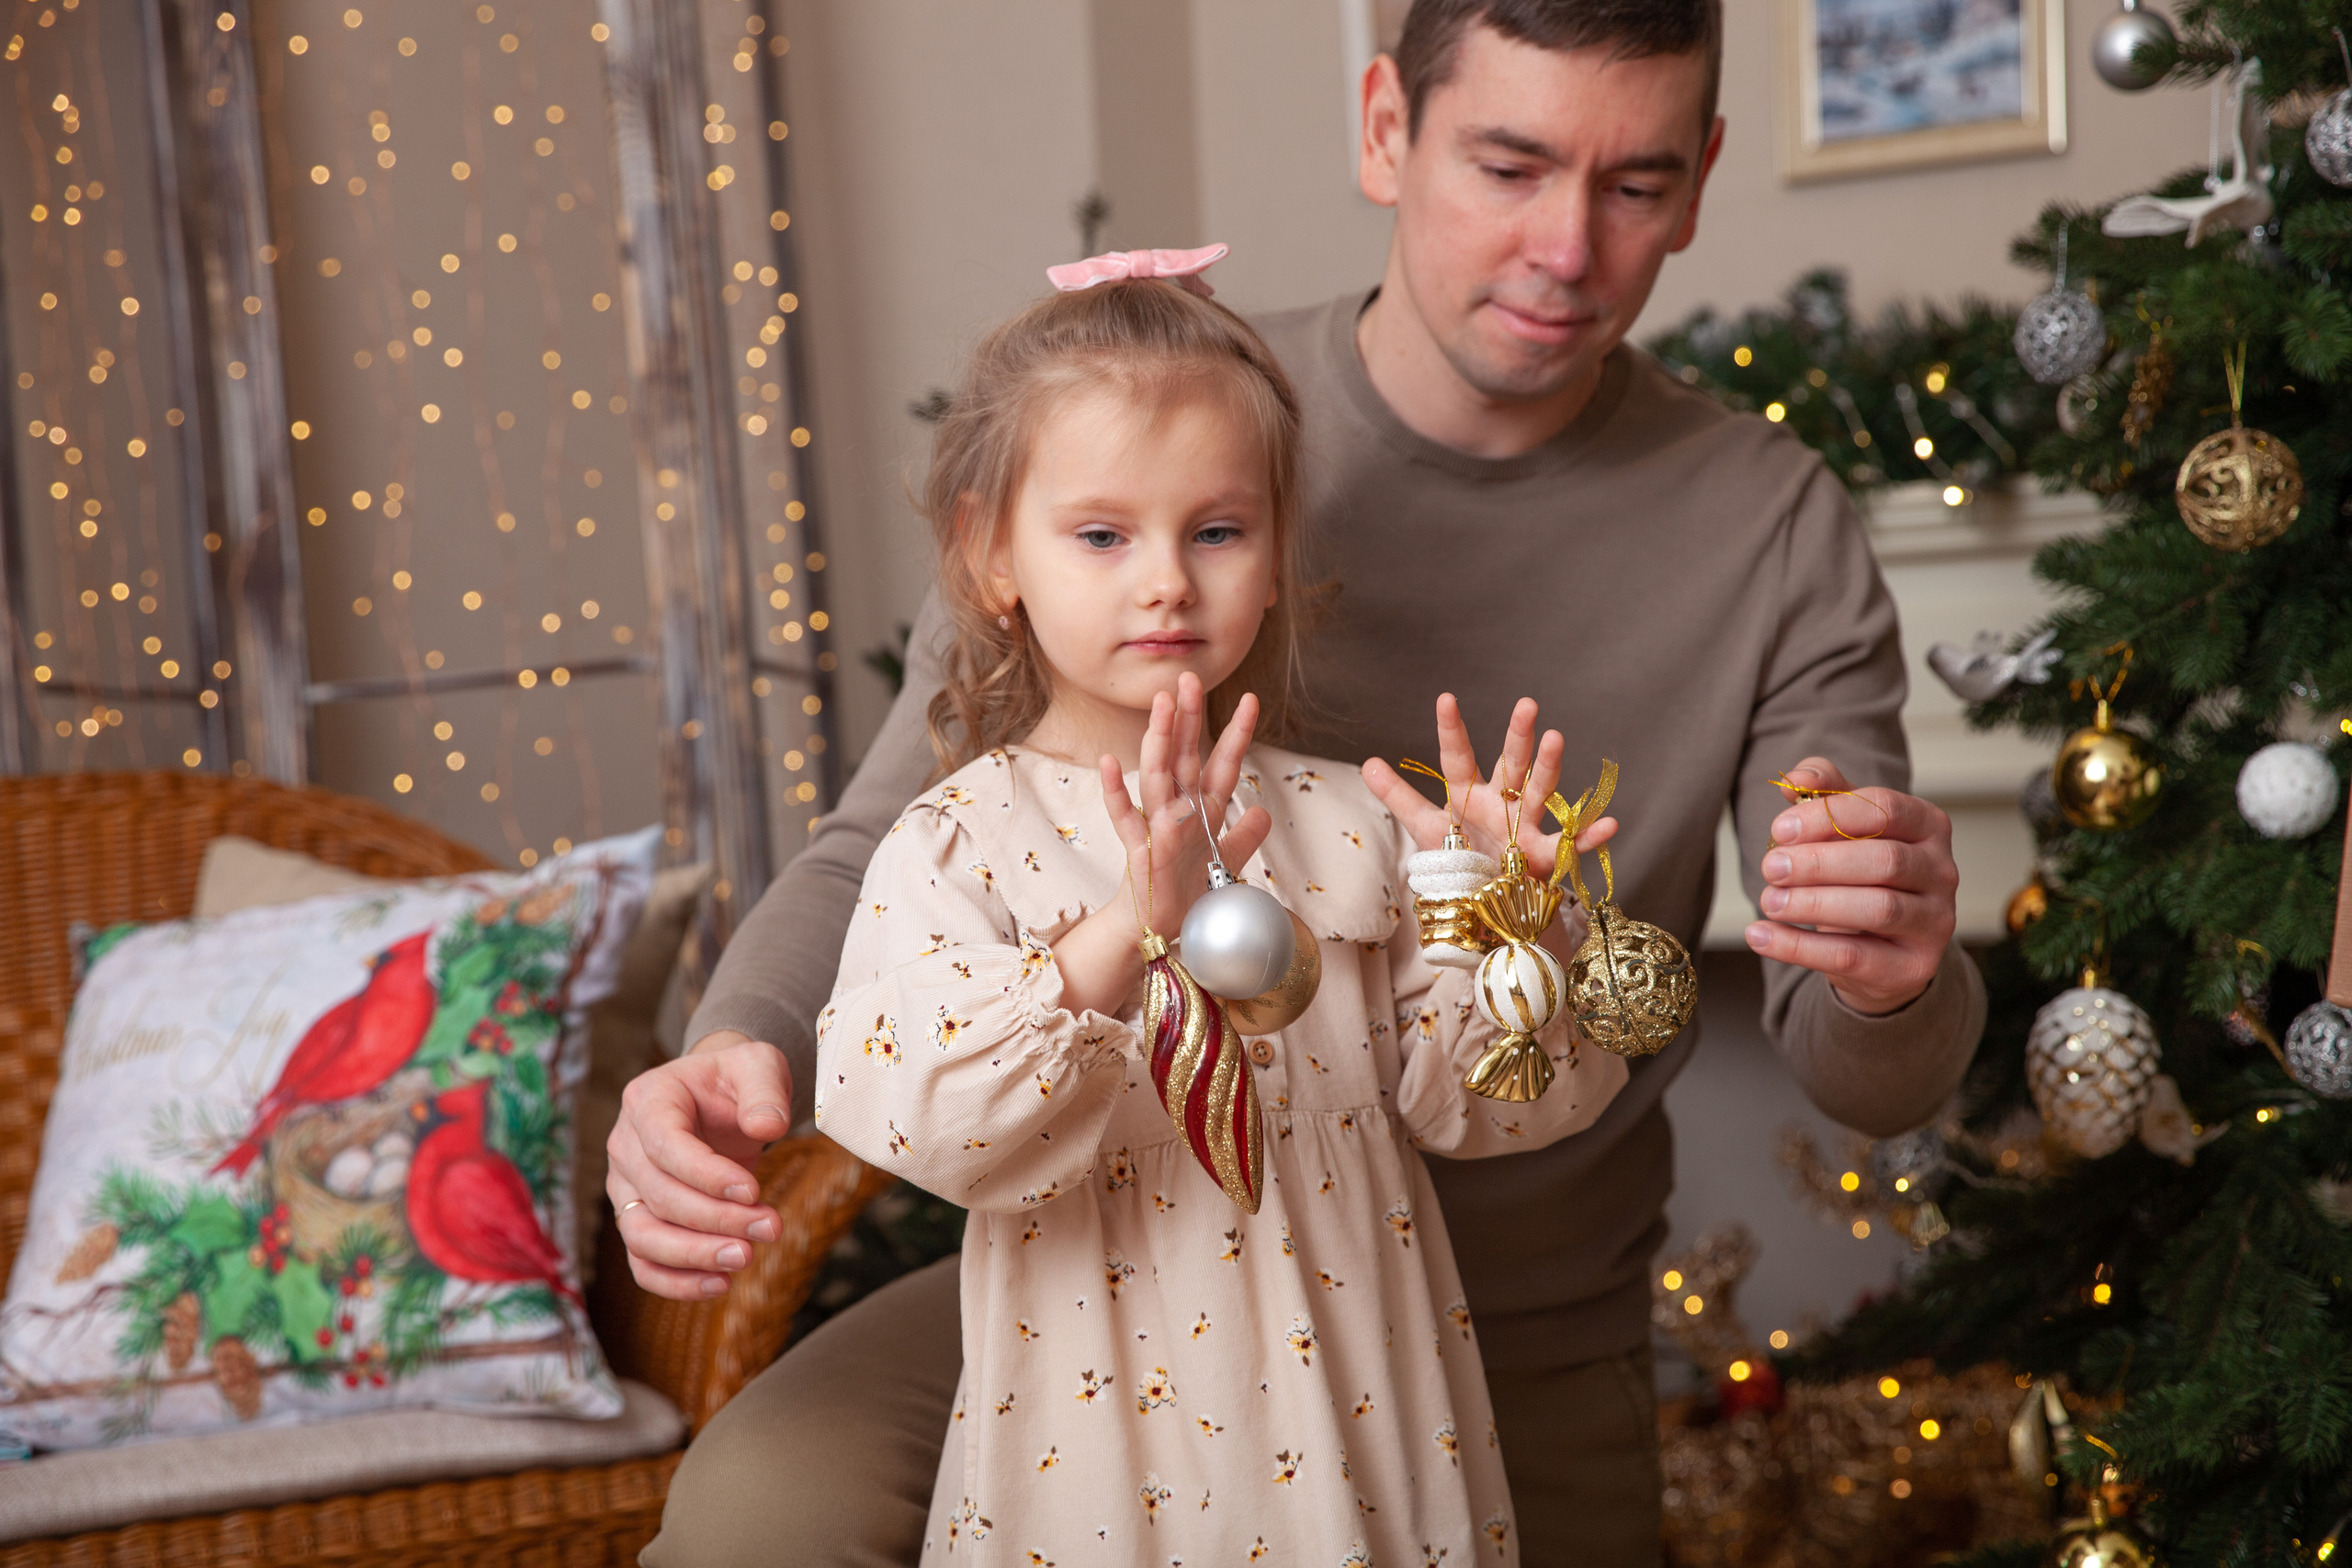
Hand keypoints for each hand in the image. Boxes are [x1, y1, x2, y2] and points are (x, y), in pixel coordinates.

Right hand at [606, 1031, 790, 1298]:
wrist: (718, 1097)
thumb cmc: (736, 1080)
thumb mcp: (758, 1065)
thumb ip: (765, 1091)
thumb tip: (768, 1127)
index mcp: (647, 1100)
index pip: (664, 1145)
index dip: (706, 1174)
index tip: (753, 1190)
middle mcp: (625, 1146)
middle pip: (657, 1196)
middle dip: (716, 1219)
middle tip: (770, 1227)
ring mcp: (625, 1188)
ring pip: (643, 1237)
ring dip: (695, 1256)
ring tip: (747, 1258)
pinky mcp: (637, 1220)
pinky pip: (644, 1263)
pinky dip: (677, 1282)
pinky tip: (721, 1284)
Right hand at [1098, 673, 1273, 937]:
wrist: (1160, 926)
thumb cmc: (1189, 890)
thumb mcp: (1227, 861)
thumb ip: (1244, 834)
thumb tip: (1264, 811)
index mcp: (1203, 810)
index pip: (1223, 764)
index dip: (1237, 732)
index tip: (1250, 699)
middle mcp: (1179, 810)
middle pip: (1186, 756)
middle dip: (1189, 718)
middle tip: (1189, 678)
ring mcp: (1156, 826)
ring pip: (1157, 774)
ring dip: (1159, 739)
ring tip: (1161, 704)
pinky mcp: (1139, 849)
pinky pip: (1125, 817)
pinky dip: (1116, 791)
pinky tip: (1109, 762)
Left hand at [1361, 694, 1617, 882]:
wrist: (1485, 899)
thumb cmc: (1459, 856)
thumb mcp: (1426, 827)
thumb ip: (1400, 796)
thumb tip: (1367, 762)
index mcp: (1469, 794)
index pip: (1458, 757)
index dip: (1451, 730)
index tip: (1445, 698)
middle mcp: (1502, 802)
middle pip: (1510, 764)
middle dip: (1517, 736)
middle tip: (1525, 705)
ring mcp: (1527, 825)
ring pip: (1541, 791)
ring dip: (1548, 767)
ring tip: (1556, 738)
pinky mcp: (1546, 856)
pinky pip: (1572, 843)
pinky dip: (1591, 835)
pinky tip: (1610, 823)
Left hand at [1744, 758, 1956, 1015]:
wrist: (1881, 945)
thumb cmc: (1860, 871)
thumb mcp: (1843, 825)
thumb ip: (1821, 792)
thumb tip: (1793, 781)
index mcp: (1928, 824)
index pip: (1884, 808)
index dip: (1830, 815)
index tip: (1780, 829)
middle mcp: (1942, 871)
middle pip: (1884, 861)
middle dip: (1819, 863)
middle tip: (1771, 867)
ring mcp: (1935, 922)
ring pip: (1877, 909)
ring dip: (1812, 904)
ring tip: (1768, 901)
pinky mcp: (1914, 966)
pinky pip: (1853, 956)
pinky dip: (1799, 947)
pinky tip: (1760, 935)